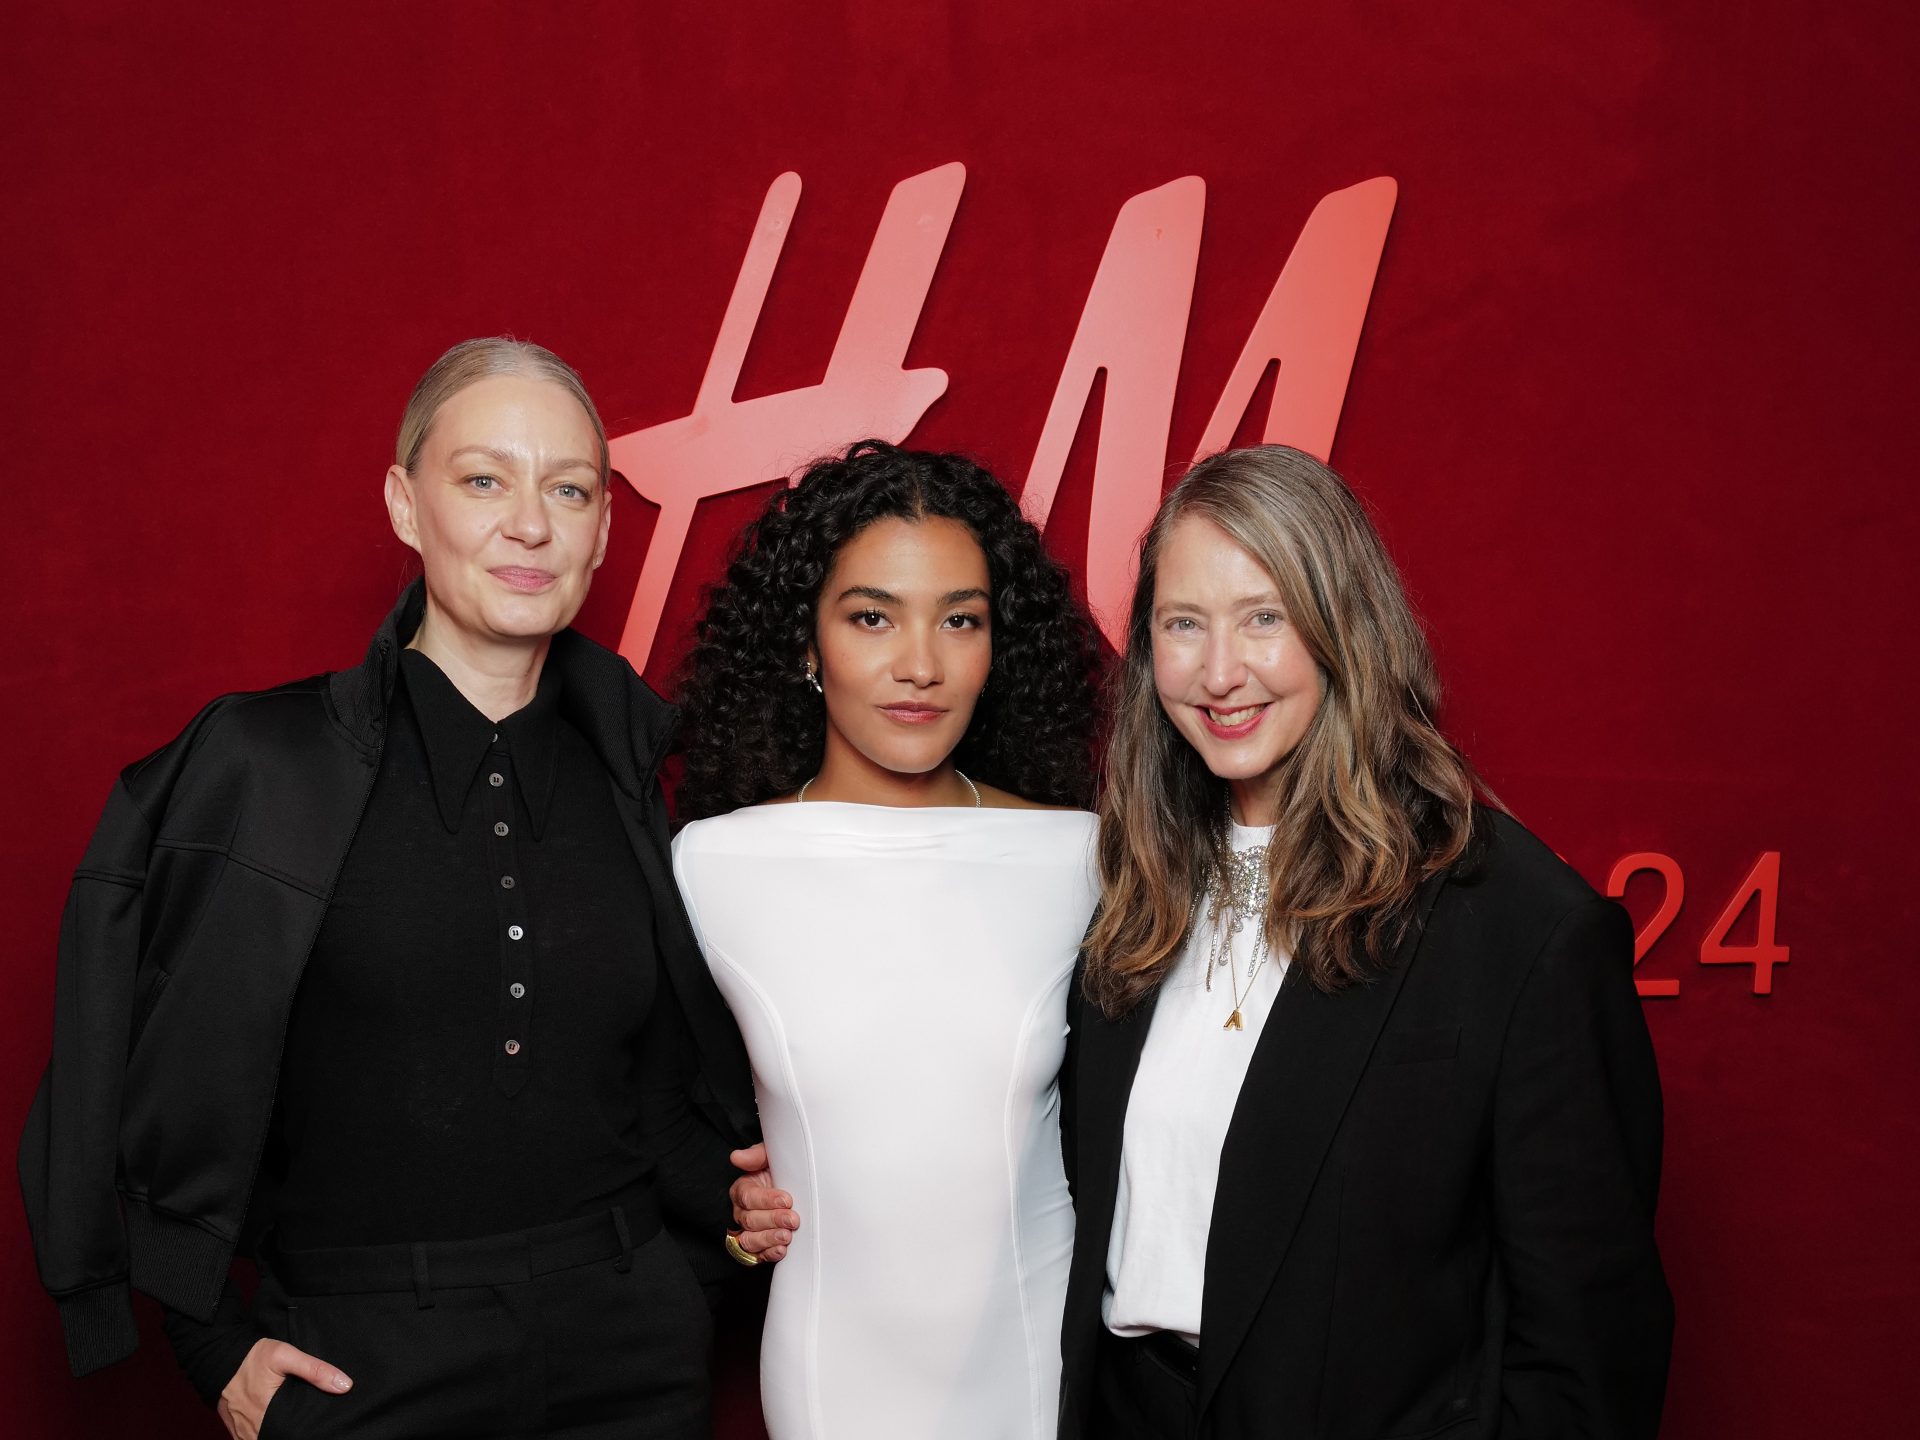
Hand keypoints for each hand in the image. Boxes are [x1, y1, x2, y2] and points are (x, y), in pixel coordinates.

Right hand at [216, 1338, 351, 1439]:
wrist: (219, 1356)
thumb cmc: (252, 1357)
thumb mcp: (285, 1356)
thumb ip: (315, 1370)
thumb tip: (345, 1385)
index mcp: (267, 1416)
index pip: (293, 1436)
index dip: (306, 1434)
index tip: (318, 1429)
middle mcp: (253, 1430)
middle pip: (279, 1439)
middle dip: (294, 1434)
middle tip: (309, 1426)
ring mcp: (242, 1433)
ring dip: (280, 1435)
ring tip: (295, 1427)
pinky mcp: (236, 1430)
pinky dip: (266, 1435)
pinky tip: (279, 1428)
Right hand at [729, 1143, 798, 1261]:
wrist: (797, 1188)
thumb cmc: (781, 1171)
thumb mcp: (771, 1158)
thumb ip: (756, 1156)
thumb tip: (737, 1156)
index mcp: (743, 1189)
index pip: (748, 1197)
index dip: (766, 1199)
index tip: (786, 1199)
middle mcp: (742, 1212)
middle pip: (750, 1220)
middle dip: (773, 1220)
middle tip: (793, 1219)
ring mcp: (749, 1231)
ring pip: (750, 1239)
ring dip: (770, 1239)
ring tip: (787, 1236)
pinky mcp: (759, 1247)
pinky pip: (758, 1255)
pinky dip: (769, 1254)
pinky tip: (781, 1250)